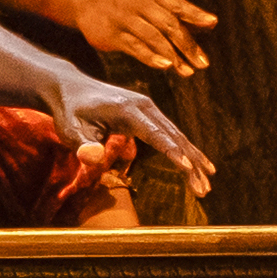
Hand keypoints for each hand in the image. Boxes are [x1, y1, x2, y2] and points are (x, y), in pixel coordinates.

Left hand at [45, 75, 213, 196]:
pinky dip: (186, 151)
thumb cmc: (69, 112)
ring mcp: (149, 108)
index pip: (154, 134)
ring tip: (206, 184)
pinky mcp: (149, 114)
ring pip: (177, 136)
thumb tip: (93, 158)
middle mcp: (144, 106)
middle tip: (203, 190)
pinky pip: (171, 134)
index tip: (188, 169)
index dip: (172, 152)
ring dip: (193, 160)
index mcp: (127, 109)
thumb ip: (82, 145)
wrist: (71, 87)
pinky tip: (197, 166)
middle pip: (173, 137)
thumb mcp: (70, 130)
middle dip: (190, 164)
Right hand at [81, 0, 218, 77]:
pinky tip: (165, 66)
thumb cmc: (132, 9)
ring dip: (172, 54)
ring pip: (153, 37)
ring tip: (187, 71)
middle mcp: (142, 4)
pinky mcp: (114, 35)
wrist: (91, 7)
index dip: (195, 14)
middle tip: (203, 63)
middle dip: (187, 44)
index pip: (178, 5)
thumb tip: (209, 25)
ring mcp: (127, 19)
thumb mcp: (154, 7)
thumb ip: (179, 16)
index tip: (213, 22)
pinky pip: (135, 47)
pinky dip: (151, 56)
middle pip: (169, 24)